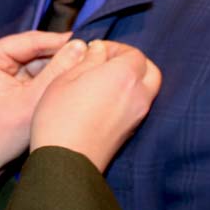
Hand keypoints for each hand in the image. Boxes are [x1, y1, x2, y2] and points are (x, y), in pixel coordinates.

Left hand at [0, 31, 90, 201]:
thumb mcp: (31, 101)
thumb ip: (56, 72)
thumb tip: (80, 45)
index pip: (31, 40)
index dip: (61, 41)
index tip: (90, 43)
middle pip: (36, 49)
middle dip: (62, 55)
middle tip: (93, 56)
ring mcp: (2, 70)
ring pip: (39, 62)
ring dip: (60, 67)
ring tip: (87, 68)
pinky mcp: (11, 83)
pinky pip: (37, 74)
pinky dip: (53, 79)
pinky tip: (73, 81)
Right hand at [30, 40, 161, 171]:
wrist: (66, 161)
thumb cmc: (60, 117)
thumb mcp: (66, 78)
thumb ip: (88, 59)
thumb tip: (99, 50)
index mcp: (124, 75)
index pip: (134, 53)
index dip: (115, 48)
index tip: (95, 51)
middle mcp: (138, 94)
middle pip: (149, 70)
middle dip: (131, 63)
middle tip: (106, 63)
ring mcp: (137, 115)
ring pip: (147, 89)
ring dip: (131, 80)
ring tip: (102, 82)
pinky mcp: (131, 131)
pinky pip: (138, 106)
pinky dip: (128, 98)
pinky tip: (102, 101)